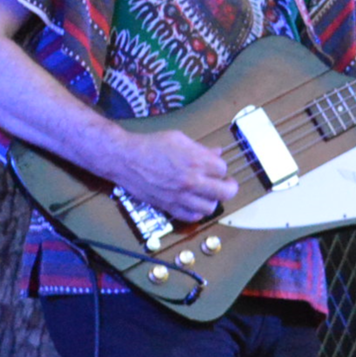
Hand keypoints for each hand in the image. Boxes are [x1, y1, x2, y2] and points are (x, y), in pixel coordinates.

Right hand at [115, 127, 239, 221]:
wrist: (125, 159)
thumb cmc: (151, 145)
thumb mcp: (180, 139)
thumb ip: (201, 149)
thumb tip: (217, 153)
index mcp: (196, 161)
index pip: (223, 170)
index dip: (221, 168)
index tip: (216, 167)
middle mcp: (191, 181)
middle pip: (225, 192)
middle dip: (229, 187)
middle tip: (226, 184)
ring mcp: (180, 196)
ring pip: (210, 207)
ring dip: (212, 200)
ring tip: (208, 194)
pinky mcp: (168, 206)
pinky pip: (190, 217)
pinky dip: (196, 213)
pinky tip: (195, 204)